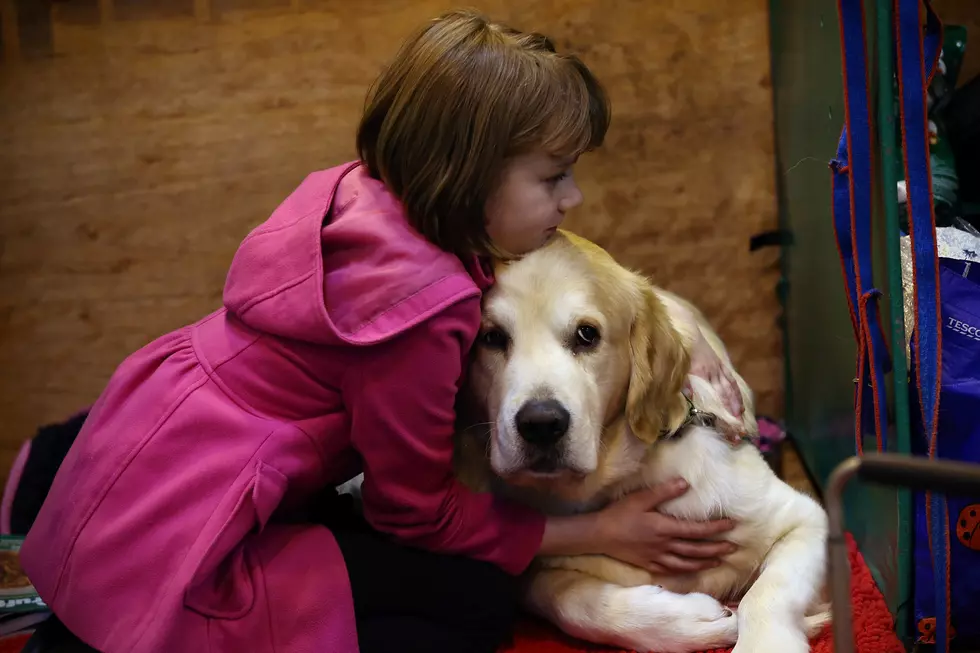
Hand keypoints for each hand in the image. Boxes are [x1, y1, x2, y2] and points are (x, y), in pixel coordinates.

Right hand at [596, 479, 736, 573]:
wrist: (599, 535)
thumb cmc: (619, 514)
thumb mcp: (640, 498)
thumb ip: (663, 492)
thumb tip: (685, 484)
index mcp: (664, 528)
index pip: (696, 530)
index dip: (715, 528)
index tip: (731, 525)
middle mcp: (664, 545)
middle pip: (696, 550)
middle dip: (716, 548)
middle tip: (733, 548)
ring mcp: (657, 558)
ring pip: (687, 563)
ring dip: (705, 562)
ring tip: (719, 561)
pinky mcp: (649, 565)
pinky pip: (673, 570)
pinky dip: (686, 571)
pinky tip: (692, 569)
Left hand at [686, 327, 743, 417]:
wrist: (689, 334)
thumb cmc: (682, 352)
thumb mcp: (680, 368)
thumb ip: (685, 383)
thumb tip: (691, 397)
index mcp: (703, 373)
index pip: (718, 393)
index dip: (725, 407)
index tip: (731, 419)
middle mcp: (714, 371)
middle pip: (727, 391)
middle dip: (733, 407)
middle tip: (739, 422)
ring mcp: (718, 366)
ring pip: (730, 385)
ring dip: (736, 399)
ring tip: (741, 412)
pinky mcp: (719, 363)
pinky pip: (729, 376)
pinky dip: (734, 388)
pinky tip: (737, 397)